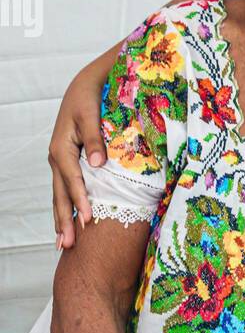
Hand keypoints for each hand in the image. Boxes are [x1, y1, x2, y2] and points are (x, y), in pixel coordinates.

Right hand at [48, 62, 106, 248]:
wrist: (83, 86)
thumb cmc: (89, 98)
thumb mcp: (92, 114)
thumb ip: (95, 139)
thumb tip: (100, 165)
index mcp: (62, 148)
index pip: (73, 180)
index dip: (80, 201)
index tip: (88, 221)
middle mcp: (57, 158)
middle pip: (60, 195)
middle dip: (64, 221)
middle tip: (68, 246)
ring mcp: (59, 162)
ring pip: (59, 196)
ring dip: (61, 220)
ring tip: (63, 244)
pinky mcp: (66, 164)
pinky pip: (64, 190)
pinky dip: (65, 208)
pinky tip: (67, 224)